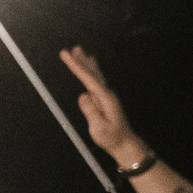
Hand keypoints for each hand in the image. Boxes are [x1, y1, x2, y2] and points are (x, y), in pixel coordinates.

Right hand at [59, 46, 142, 167]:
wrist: (125, 143)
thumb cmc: (112, 138)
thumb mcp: (99, 128)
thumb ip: (91, 111)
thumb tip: (83, 95)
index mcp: (105, 99)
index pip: (87, 79)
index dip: (76, 66)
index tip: (67, 55)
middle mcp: (107, 94)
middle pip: (92, 73)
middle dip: (81, 61)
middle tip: (72, 48)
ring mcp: (107, 96)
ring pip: (95, 75)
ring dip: (86, 63)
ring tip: (81, 51)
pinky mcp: (105, 100)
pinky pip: (96, 81)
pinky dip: (92, 71)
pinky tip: (92, 66)